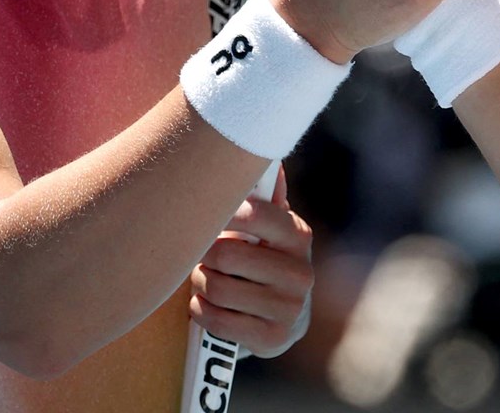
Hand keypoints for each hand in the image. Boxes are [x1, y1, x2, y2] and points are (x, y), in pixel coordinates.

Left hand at [190, 167, 314, 356]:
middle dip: (204, 255)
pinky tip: (204, 304)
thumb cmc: (263, 258)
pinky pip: (216, 319)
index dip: (222, 213)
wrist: (282, 317)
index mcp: (297, 235)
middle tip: (202, 255)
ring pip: (216, 287)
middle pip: (225, 254)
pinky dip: (200, 310)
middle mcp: (300, 272)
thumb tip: (273, 161)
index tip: (205, 215)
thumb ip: (265, 196)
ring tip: (204, 279)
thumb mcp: (269, 228)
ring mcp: (289, 308)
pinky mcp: (273, 338)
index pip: (256, 214)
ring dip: (200, 283)